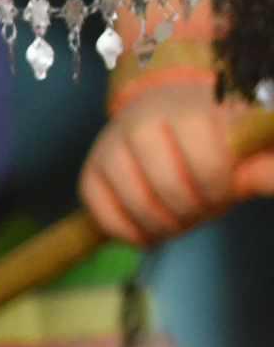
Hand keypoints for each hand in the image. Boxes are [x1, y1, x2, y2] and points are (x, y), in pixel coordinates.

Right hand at [81, 72, 273, 244]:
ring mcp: (108, 150)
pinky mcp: (89, 174)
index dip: (218, 192)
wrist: (161, 112)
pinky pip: (106, 218)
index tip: (223, 194)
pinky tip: (150, 232)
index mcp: (186, 111)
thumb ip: (260, 166)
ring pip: (136, 206)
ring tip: (177, 224)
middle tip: (199, 213)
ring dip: (162, 227)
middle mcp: (140, 124)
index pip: (207, 165)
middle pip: (169, 188)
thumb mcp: (240, 142)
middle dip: (190, 212)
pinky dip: (131, 235)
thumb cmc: (208, 133)